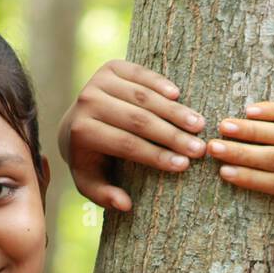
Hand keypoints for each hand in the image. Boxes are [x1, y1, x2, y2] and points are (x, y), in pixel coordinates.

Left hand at [58, 60, 206, 211]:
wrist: (74, 125)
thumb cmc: (90, 160)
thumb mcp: (91, 183)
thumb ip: (104, 197)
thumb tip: (125, 205)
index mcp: (82, 131)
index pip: (127, 144)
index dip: (156, 155)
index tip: (183, 165)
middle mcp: (87, 102)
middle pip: (138, 120)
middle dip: (172, 135)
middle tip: (199, 148)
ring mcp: (98, 80)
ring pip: (143, 96)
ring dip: (174, 111)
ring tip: (199, 124)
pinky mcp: (111, 67)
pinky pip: (141, 73)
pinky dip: (161, 83)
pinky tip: (179, 96)